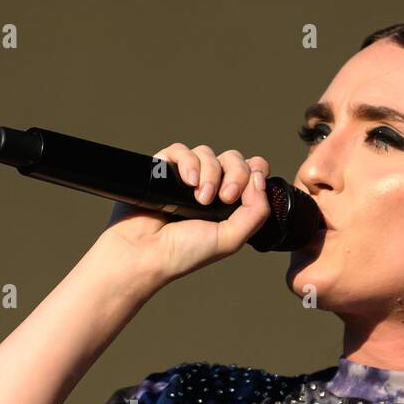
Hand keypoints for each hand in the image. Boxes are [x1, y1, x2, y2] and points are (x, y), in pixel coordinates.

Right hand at [96, 143, 271, 286]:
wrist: (144, 253)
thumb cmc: (183, 253)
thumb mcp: (230, 239)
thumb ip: (256, 212)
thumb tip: (259, 176)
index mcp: (227, 204)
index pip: (251, 172)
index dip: (255, 172)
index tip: (247, 190)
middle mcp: (209, 187)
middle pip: (233, 158)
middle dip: (235, 174)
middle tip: (224, 198)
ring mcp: (185, 177)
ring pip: (208, 153)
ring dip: (210, 173)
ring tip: (200, 199)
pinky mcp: (163, 168)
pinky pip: (181, 150)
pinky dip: (189, 163)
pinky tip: (187, 183)